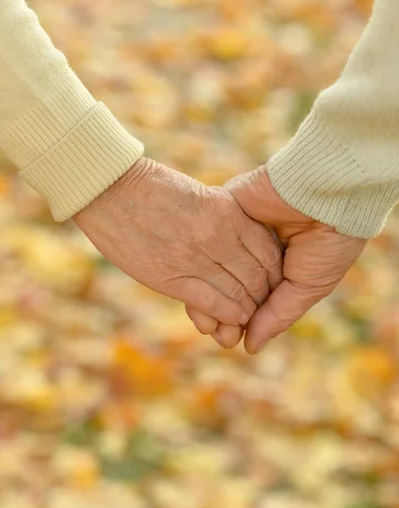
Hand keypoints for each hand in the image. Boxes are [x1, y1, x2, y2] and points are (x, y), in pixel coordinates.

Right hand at [74, 157, 282, 332]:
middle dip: (263, 295)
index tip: (272, 280)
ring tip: (248, 316)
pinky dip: (227, 314)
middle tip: (264, 304)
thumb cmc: (152, 188)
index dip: (274, 271)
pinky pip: (212, 303)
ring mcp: (195, 258)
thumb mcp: (199, 195)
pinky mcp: (171, 277)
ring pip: (238, 294)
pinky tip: (233, 319)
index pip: (267, 251)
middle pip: (256, 276)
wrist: (111, 189)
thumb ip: (222, 218)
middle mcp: (217, 236)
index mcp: (227, 212)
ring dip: (247, 310)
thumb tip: (239, 241)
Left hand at [211, 165, 365, 352]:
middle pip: (229, 285)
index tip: (230, 341)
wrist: (328, 195)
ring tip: (204, 320)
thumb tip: (249, 347)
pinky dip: (202, 265)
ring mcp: (239, 229)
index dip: (242, 320)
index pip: (252, 297)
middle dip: (221, 311)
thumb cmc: (328, 243)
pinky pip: (207, 240)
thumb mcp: (307, 287)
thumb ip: (276, 315)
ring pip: (213, 266)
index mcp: (279, 266)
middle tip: (214, 335)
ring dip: (206, 293)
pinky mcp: (226, 209)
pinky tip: (196, 289)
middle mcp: (256, 250)